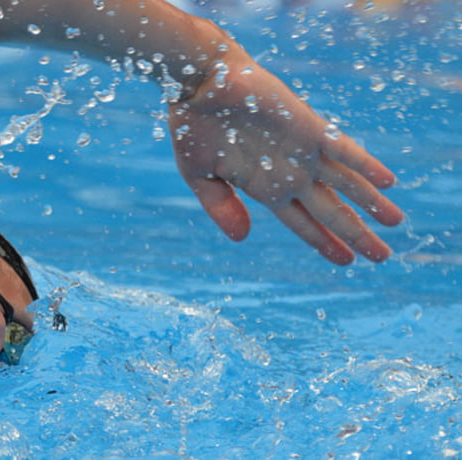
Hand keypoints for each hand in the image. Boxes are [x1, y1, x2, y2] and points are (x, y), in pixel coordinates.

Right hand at [168, 55, 403, 263]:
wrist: (198, 83)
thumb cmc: (193, 126)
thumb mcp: (198, 174)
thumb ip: (220, 206)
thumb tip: (242, 239)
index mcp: (264, 187)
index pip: (302, 222)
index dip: (323, 242)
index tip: (345, 260)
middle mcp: (289, 173)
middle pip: (331, 210)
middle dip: (356, 234)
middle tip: (382, 257)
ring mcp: (302, 151)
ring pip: (345, 184)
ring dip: (372, 204)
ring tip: (396, 222)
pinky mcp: (307, 127)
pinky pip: (343, 148)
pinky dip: (365, 164)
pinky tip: (389, 181)